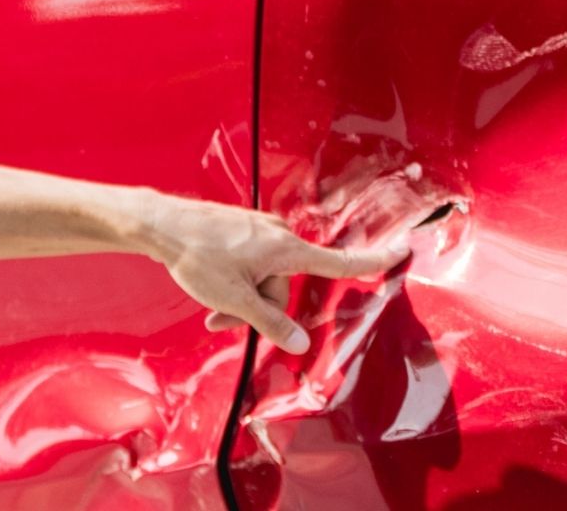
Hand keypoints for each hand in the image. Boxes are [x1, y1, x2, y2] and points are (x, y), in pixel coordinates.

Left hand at [139, 195, 408, 353]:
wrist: (163, 224)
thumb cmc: (199, 258)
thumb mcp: (234, 299)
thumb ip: (270, 322)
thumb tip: (301, 343)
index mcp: (287, 250)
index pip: (340, 262)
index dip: (374, 261)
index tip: (403, 251)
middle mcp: (281, 235)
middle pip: (284, 286)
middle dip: (259, 308)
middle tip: (222, 320)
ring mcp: (262, 230)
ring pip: (264, 277)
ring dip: (243, 297)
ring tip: (211, 306)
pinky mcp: (245, 230)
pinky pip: (252, 263)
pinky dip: (237, 280)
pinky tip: (211, 282)